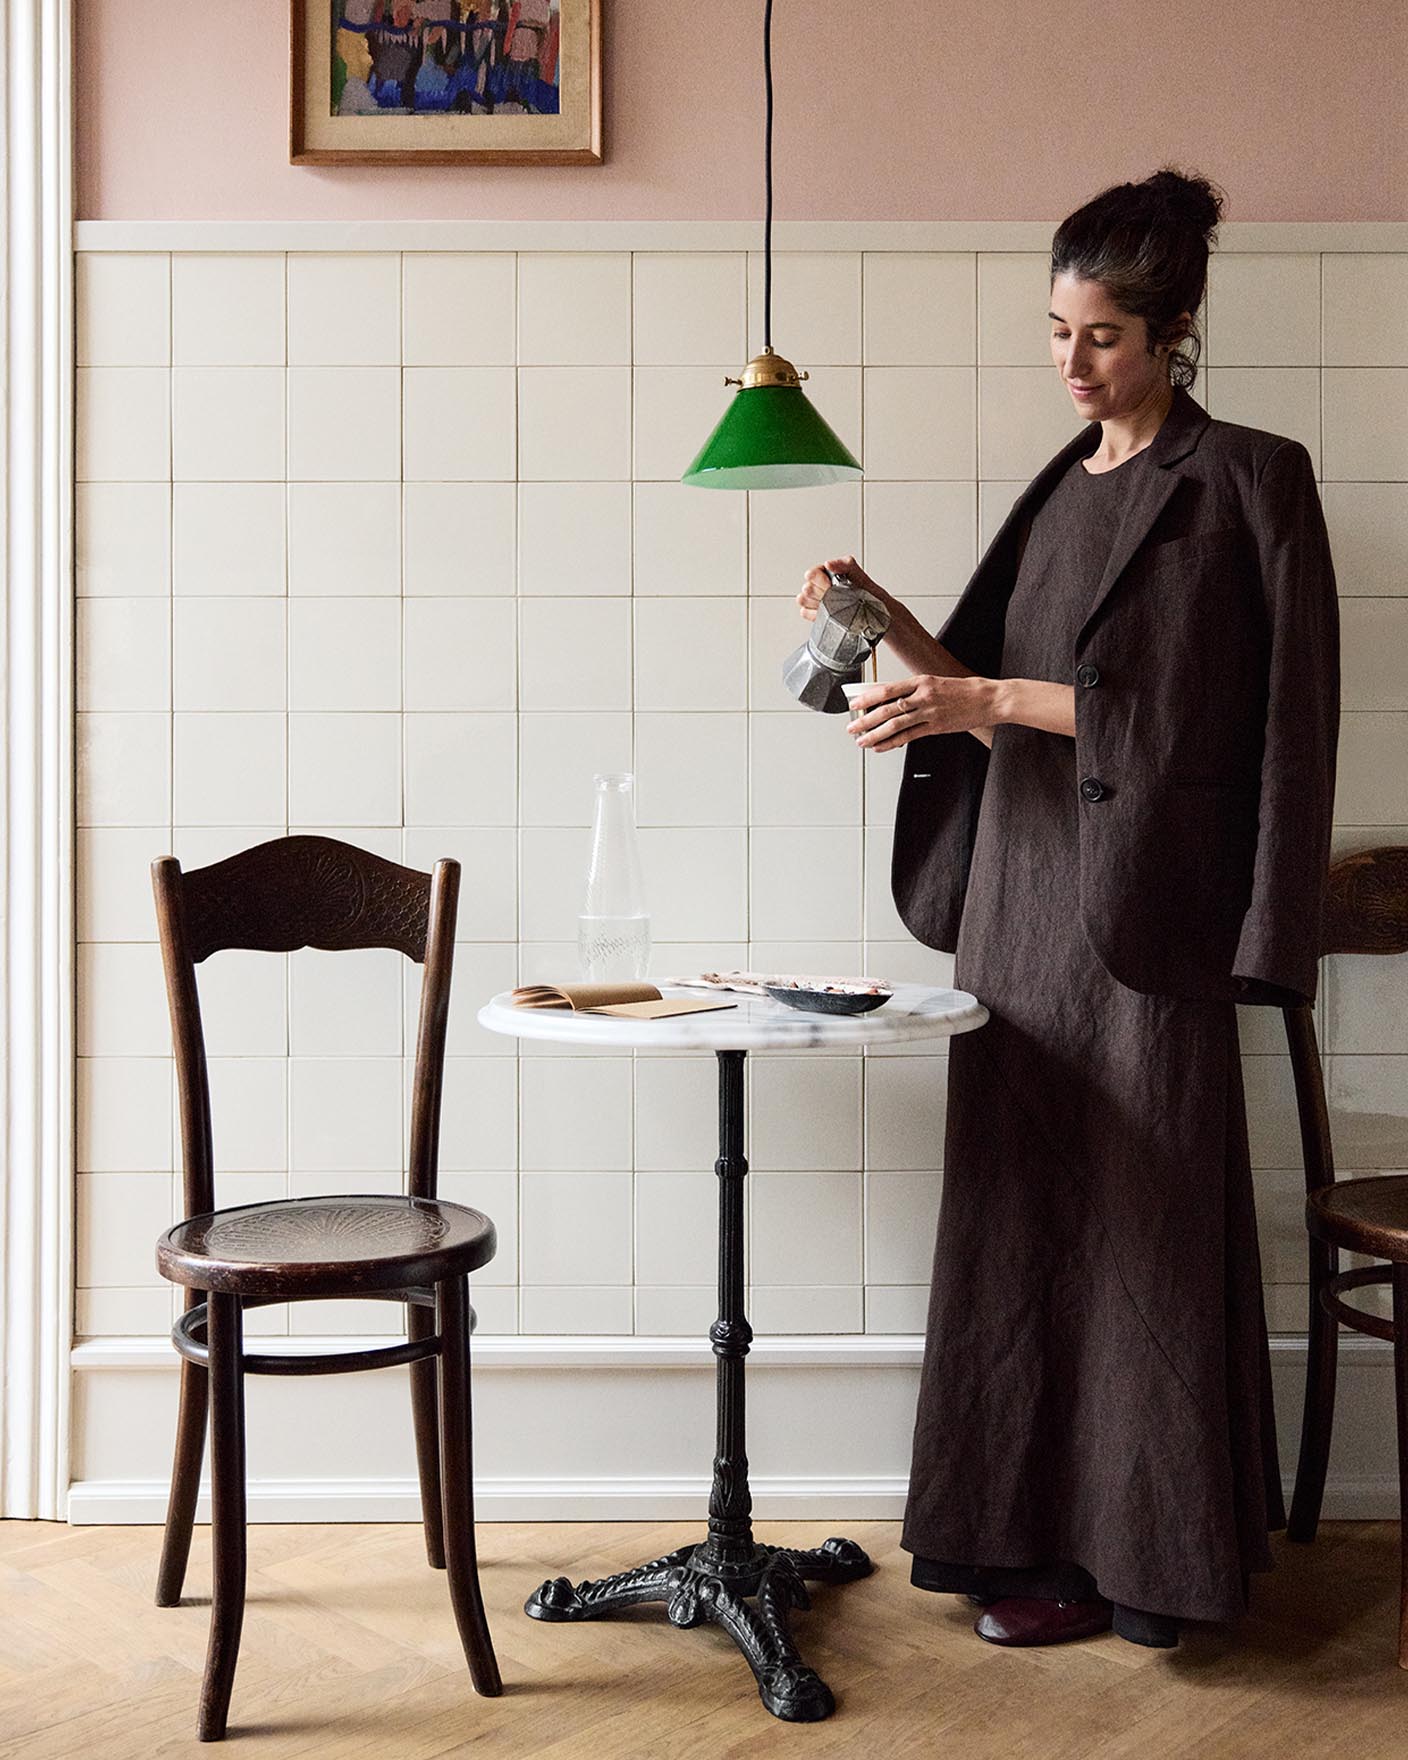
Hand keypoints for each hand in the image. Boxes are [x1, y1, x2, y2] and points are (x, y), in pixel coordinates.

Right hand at [797, 555, 884, 623]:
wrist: (872, 610)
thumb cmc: (865, 591)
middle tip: (836, 596)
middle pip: (806, 588)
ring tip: (833, 604)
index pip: (811, 574)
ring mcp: (815, 600)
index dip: (820, 581)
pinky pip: (804, 613)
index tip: (831, 585)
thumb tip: (828, 564)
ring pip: (803, 600)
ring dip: (818, 603)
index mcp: (825, 573)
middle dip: (822, 593)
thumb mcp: (856, 572)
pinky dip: (815, 614)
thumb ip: (843, 564)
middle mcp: (818, 585)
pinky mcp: (814, 614)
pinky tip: (828, 612)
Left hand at [847, 674, 999, 751]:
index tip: (854, 704)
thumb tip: (891, 699)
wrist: (989, 699)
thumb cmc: (964, 690)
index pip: (888, 689)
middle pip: (887, 709)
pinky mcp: (936, 727)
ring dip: (875, 734)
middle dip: (866, 720)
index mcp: (921, 681)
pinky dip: (892, 743)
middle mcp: (923, 696)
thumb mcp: (936, 682)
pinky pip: (909, 737)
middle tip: (852, 727)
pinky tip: (881, 746)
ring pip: (895, 725)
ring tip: (861, 741)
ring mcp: (929, 713)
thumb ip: (914, 690)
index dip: (867, 698)